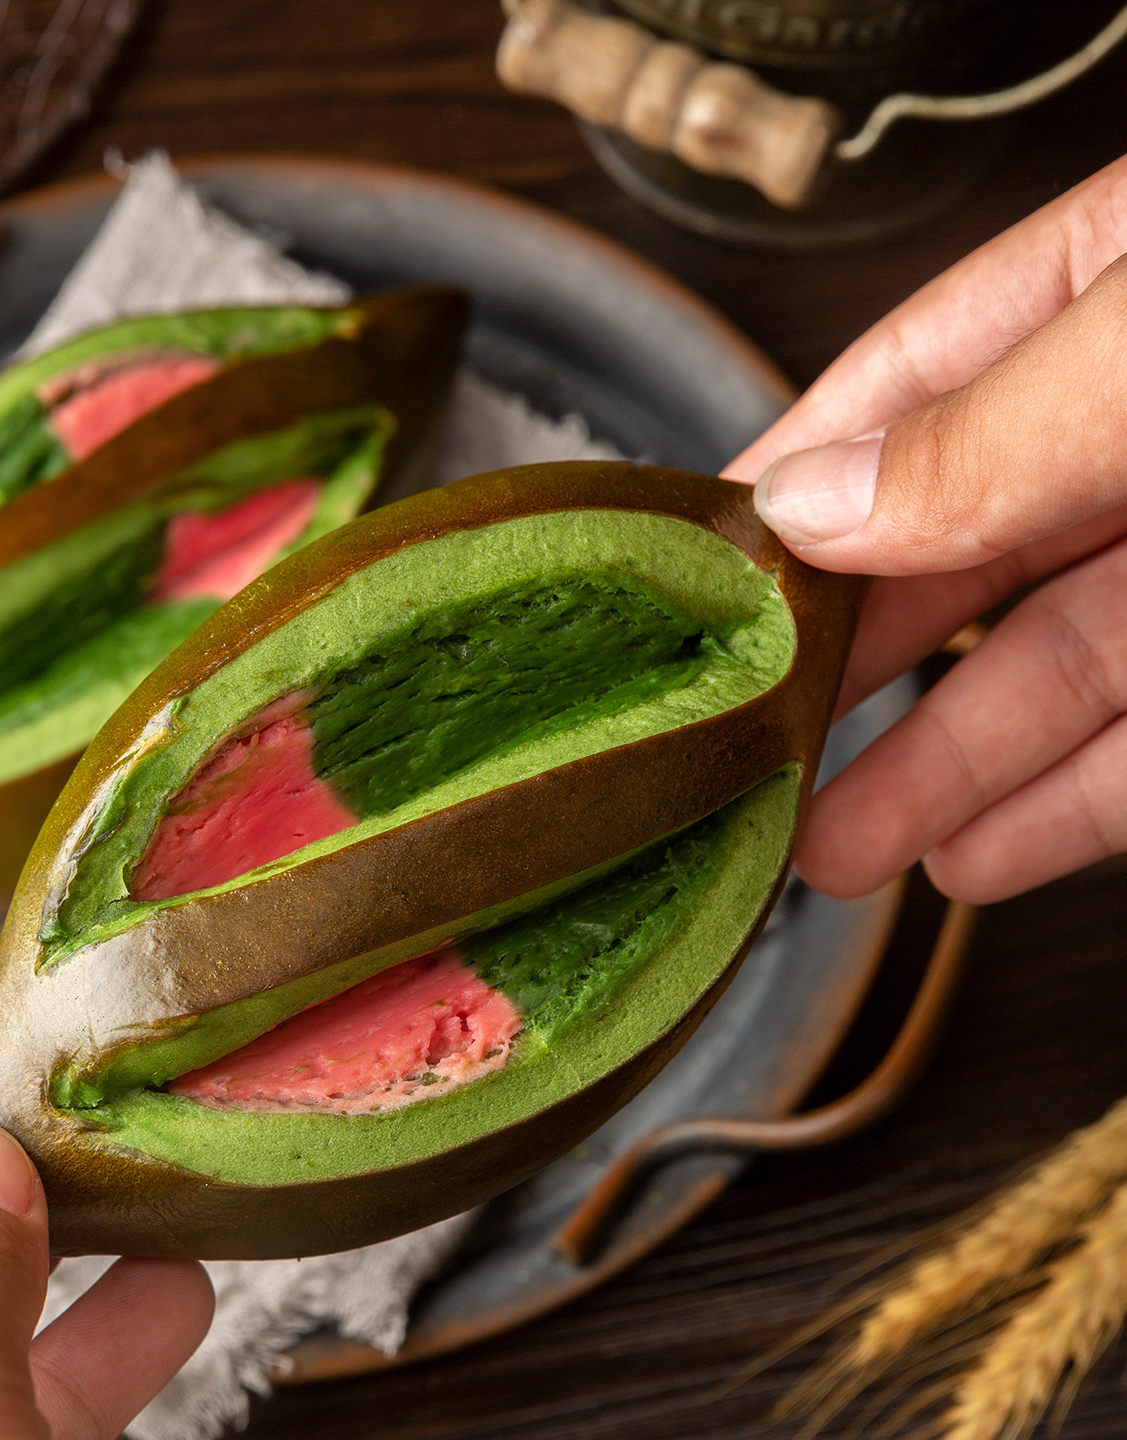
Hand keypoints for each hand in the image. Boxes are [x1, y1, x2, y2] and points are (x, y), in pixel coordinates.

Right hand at [724, 153, 1126, 904]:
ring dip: (931, 771)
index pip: (898, 390)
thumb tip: (804, 508)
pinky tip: (976, 862)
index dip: (787, 486)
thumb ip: (990, 427)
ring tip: (824, 853)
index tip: (682, 580)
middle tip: (732, 751)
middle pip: (945, 560)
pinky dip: (1065, 811)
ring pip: (1041, 674)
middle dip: (835, 667)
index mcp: (1101, 297)